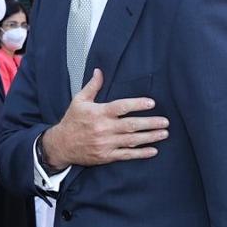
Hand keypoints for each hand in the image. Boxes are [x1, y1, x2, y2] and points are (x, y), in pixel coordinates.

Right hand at [40, 69, 168, 169]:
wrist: (60, 145)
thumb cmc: (71, 121)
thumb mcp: (79, 101)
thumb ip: (92, 86)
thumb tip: (99, 71)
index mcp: (98, 113)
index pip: (121, 107)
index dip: (137, 104)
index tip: (151, 103)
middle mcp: (103, 129)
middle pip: (131, 125)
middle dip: (150, 123)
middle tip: (165, 121)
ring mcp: (105, 143)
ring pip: (131, 140)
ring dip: (150, 137)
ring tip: (164, 133)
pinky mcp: (106, 156)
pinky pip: (126, 155)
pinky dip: (140, 153)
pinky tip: (153, 150)